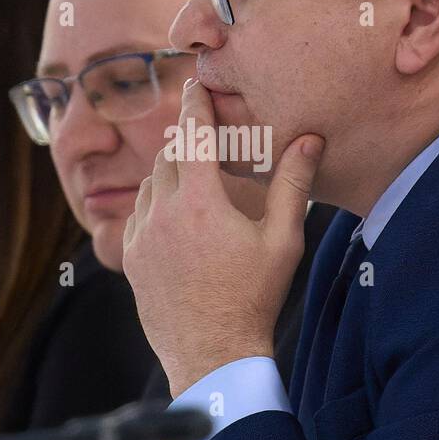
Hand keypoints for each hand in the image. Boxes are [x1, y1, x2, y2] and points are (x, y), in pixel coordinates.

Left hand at [122, 79, 323, 397]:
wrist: (213, 355)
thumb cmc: (254, 299)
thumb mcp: (283, 241)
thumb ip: (293, 185)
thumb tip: (309, 139)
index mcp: (201, 202)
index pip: (193, 134)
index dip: (195, 104)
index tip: (196, 84)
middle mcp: (163, 213)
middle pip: (169, 156)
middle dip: (187, 142)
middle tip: (208, 139)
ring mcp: (141, 237)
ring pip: (150, 184)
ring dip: (171, 175)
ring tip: (198, 183)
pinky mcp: (130, 258)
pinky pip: (137, 215)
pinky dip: (155, 206)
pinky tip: (178, 219)